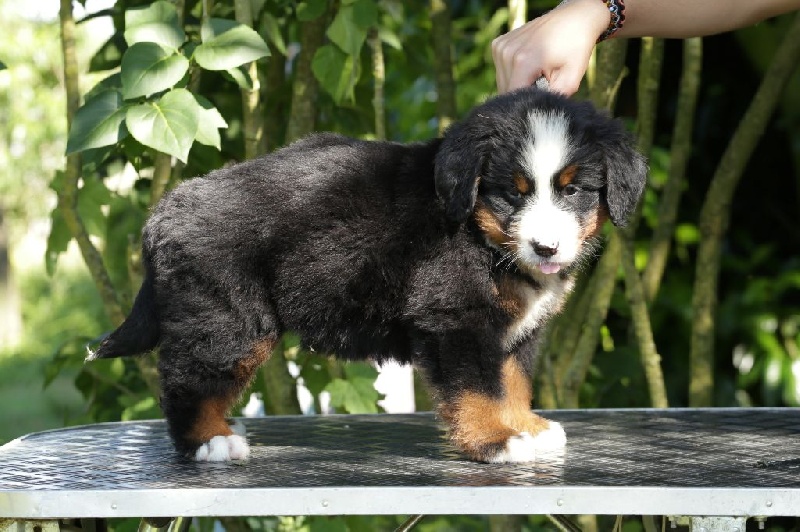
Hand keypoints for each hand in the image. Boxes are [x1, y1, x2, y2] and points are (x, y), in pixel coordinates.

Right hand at [492, 0, 610, 94]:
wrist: (575, 17)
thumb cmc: (576, 46)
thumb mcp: (572, 78)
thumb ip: (555, 100)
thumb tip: (539, 113)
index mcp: (522, 62)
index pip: (514, 99)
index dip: (527, 104)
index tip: (543, 100)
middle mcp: (507, 53)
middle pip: (506, 92)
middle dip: (524, 94)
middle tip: (544, 83)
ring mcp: (501, 46)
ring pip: (503, 82)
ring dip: (518, 84)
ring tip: (537, 73)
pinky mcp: (499, 44)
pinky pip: (502, 70)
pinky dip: (514, 73)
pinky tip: (530, 64)